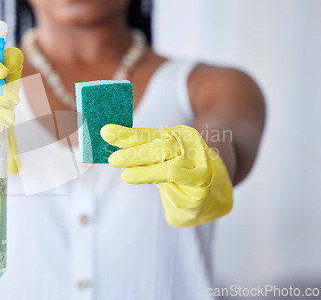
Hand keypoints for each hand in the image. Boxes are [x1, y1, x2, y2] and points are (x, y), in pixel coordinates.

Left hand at [101, 124, 232, 226]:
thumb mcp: (158, 156)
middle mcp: (187, 145)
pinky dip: (181, 176)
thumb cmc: (179, 169)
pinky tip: (169, 172)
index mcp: (174, 135)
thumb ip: (136, 145)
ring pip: (171, 165)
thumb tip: (107, 134)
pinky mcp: (205, 182)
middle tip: (112, 160)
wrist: (214, 189)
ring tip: (126, 176)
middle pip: (159, 148)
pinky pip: (192, 180)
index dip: (126, 135)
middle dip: (134, 154)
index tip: (106, 132)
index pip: (147, 135)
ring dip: (148, 172)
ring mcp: (198, 162)